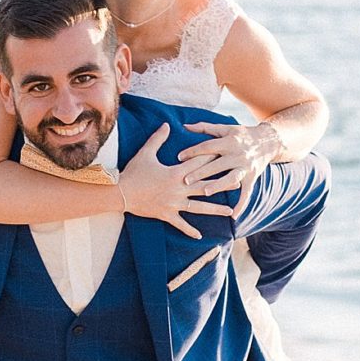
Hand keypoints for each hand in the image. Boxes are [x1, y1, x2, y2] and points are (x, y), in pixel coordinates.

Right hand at [118, 124, 231, 238]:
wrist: (120, 193)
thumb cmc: (133, 172)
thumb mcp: (145, 153)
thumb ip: (158, 138)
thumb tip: (167, 124)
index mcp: (175, 173)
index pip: (198, 164)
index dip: (212, 158)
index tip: (226, 154)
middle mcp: (178, 189)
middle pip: (205, 185)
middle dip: (222, 183)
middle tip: (238, 180)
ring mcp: (174, 203)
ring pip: (199, 207)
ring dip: (215, 209)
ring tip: (230, 211)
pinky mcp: (166, 214)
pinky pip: (180, 224)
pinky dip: (189, 230)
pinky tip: (200, 236)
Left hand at [178, 121, 281, 213]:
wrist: (268, 140)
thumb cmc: (242, 134)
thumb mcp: (225, 128)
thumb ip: (204, 128)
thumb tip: (185, 125)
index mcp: (228, 141)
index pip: (208, 146)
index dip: (193, 151)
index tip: (179, 157)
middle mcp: (237, 154)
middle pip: (217, 164)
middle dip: (201, 172)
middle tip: (185, 181)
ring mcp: (245, 167)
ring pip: (231, 178)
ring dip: (219, 185)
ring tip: (206, 192)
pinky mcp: (252, 177)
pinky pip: (247, 192)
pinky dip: (241, 204)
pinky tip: (233, 215)